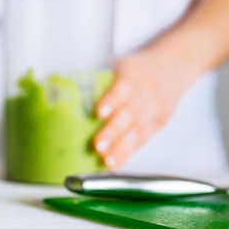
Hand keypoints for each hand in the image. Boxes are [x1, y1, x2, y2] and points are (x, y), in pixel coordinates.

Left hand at [92, 50, 185, 169]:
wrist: (171, 64)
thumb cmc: (133, 68)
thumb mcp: (117, 64)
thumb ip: (96, 79)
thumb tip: (56, 95)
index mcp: (132, 72)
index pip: (123, 86)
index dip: (112, 100)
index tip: (98, 112)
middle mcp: (146, 91)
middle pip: (130, 113)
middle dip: (113, 131)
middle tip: (96, 145)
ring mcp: (155, 108)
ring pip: (138, 131)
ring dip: (121, 148)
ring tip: (105, 160)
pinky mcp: (159, 123)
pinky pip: (142, 140)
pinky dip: (127, 154)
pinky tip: (114, 164)